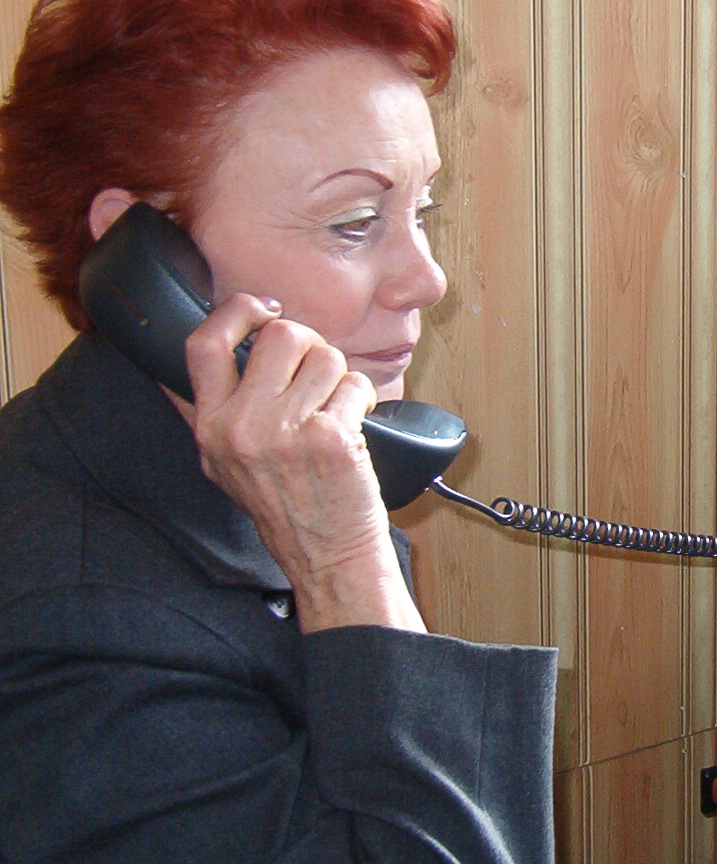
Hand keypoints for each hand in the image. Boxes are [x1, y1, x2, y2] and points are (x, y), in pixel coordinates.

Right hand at [182, 293, 424, 632]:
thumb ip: (220, 406)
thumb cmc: (287, 503)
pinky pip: (355, 384)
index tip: (262, 308)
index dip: (236, 311)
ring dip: (340, 376)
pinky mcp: (331, 438)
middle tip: (318, 375)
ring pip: (325, 356)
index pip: (204, 344)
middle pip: (280, 336)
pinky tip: (355, 424)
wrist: (326, 554)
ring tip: (335, 409)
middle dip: (311, 345)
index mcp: (210, 427)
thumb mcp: (224, 462)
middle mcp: (240, 427)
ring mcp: (286, 432)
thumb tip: (227, 340)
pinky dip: (364, 397)